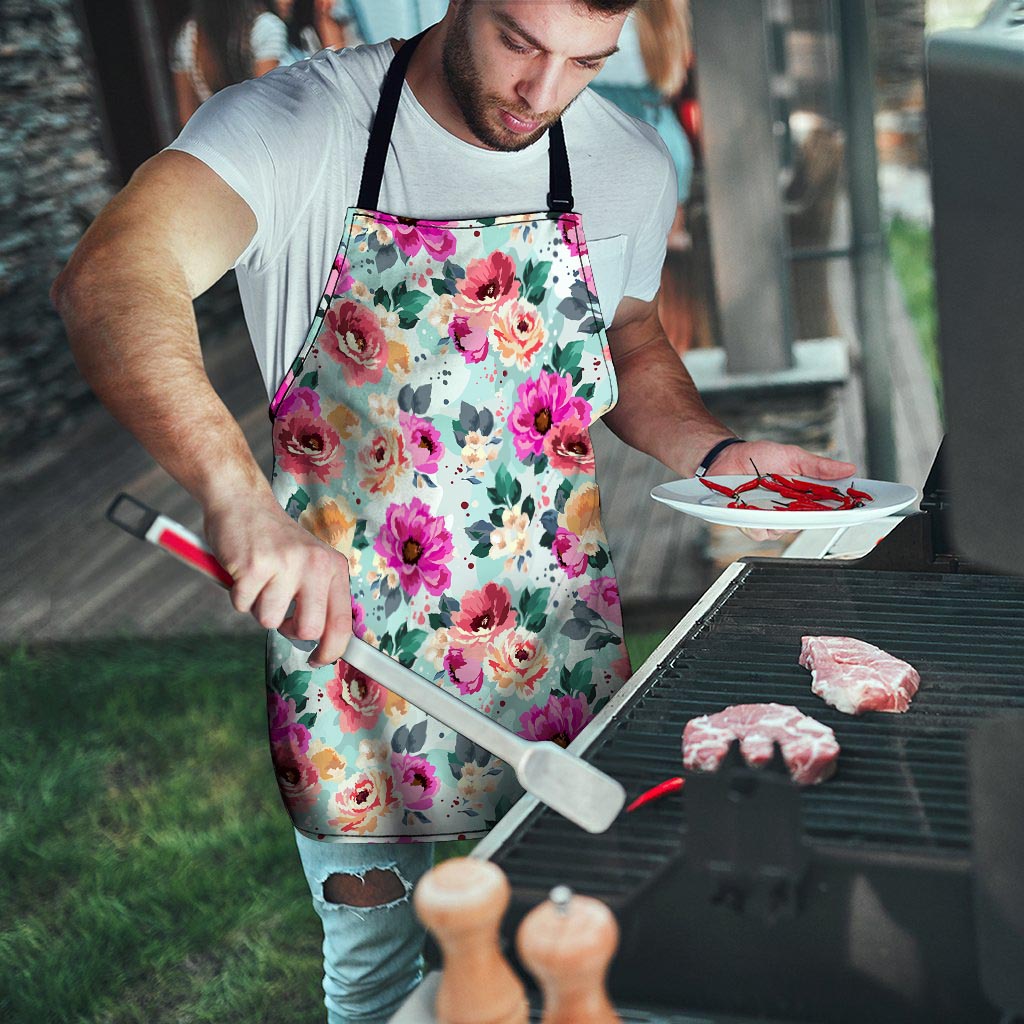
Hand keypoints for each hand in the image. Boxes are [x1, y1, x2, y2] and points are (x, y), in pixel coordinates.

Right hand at [203, 494, 351, 667]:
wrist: (242, 502)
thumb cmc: (275, 540)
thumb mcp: (310, 562)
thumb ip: (319, 596)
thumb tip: (324, 643)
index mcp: (333, 567)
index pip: (342, 622)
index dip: (332, 650)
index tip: (318, 660)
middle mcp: (315, 565)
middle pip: (309, 630)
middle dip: (289, 630)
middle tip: (279, 611)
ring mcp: (285, 564)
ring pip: (269, 621)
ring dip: (258, 607)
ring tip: (259, 580)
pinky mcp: (254, 566)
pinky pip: (242, 605)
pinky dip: (238, 595)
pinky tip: (243, 571)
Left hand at [707, 440, 856, 542]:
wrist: (727, 458)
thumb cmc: (759, 456)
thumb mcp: (793, 456)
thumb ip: (819, 466)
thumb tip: (848, 468)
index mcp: (804, 495)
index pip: (829, 508)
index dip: (843, 511)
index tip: (856, 509)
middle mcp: (790, 510)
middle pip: (808, 523)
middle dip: (809, 516)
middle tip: (804, 503)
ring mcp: (771, 518)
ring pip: (784, 531)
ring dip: (779, 518)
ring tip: (770, 500)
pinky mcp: (751, 523)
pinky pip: (760, 532)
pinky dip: (757, 522)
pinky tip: (752, 509)